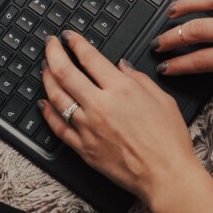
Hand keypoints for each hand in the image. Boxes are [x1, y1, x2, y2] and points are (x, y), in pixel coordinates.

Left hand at [39, 31, 201, 206]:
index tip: (69, 36)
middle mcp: (100, 105)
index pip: (89, 57)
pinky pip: (58, 127)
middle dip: (53, 53)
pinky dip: (47, 113)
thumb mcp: (162, 99)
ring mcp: (88, 127)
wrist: (165, 175)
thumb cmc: (168, 141)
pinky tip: (43, 103)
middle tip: (49, 44)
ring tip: (45, 68)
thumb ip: (138, 78)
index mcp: (121, 89)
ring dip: (47, 78)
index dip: (75, 43)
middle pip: (65, 72)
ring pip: (56, 97)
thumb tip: (121, 66)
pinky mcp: (83, 148)